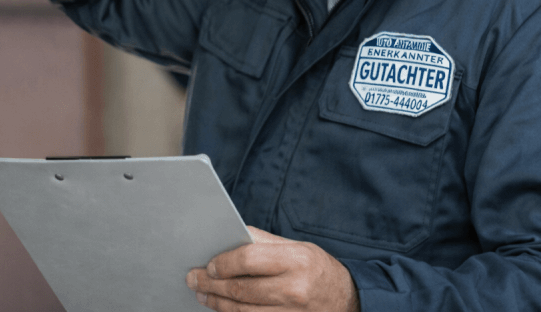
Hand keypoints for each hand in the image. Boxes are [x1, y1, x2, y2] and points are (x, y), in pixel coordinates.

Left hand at [186, 226, 358, 311]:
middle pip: (241, 289)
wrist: (347, 300)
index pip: (248, 259)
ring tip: (203, 295)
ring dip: (217, 304)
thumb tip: (229, 237)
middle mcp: (294, 289)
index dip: (223, 263)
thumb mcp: (296, 247)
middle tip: (193, 280)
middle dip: (211, 285)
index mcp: (296, 260)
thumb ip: (263, 242)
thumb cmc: (317, 268)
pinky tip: (222, 309)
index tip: (208, 264)